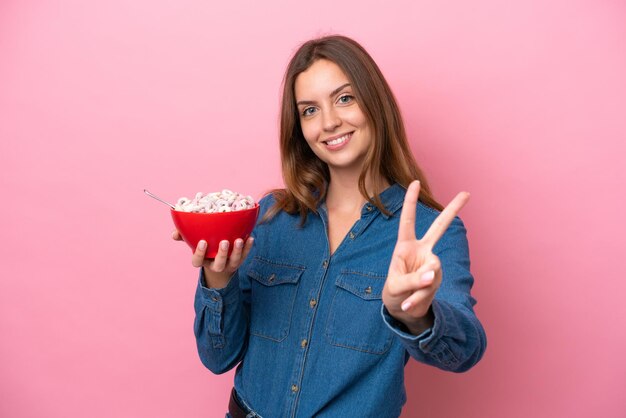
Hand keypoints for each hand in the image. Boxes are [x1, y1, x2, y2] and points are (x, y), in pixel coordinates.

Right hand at [172, 230, 253, 287]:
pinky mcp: (239, 261)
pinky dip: (248, 247)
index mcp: (203, 261)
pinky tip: (250, 237)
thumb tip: (174, 234)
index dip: (199, 253)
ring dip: (237, 251)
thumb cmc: (205, 248)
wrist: (221, 263)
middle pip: (219, 264)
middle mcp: (216, 265)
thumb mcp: (193, 243)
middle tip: (224, 242)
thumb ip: (184, 237)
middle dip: (222, 254)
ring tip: (239, 240)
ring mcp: (229, 264)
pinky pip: (245, 255)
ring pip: (234, 261)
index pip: (197, 261)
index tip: (202, 242)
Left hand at [382, 180, 468, 334]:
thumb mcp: (396, 286)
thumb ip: (413, 280)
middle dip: (453, 210)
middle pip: (439, 228)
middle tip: (467, 193)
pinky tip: (408, 304)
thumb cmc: (394, 291)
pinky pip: (429, 289)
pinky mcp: (437, 279)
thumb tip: (432, 275)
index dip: (411, 202)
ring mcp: (432, 264)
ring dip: (417, 290)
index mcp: (405, 246)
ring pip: (430, 273)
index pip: (408, 221)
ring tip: (405, 298)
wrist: (401, 308)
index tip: (415, 183)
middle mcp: (421, 251)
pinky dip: (417, 299)